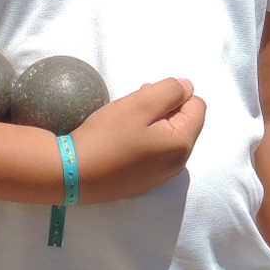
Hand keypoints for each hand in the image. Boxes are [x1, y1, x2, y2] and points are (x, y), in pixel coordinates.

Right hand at [69, 77, 205, 201]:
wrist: (72, 174)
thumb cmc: (107, 136)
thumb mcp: (139, 104)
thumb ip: (170, 91)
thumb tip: (188, 87)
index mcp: (182, 144)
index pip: (197, 106)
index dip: (175, 94)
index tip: (147, 95)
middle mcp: (178, 164)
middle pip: (185, 123)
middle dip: (165, 108)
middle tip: (135, 105)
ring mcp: (162, 176)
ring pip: (169, 137)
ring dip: (154, 122)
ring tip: (127, 120)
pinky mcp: (145, 182)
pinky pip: (156, 153)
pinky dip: (145, 140)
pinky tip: (123, 139)